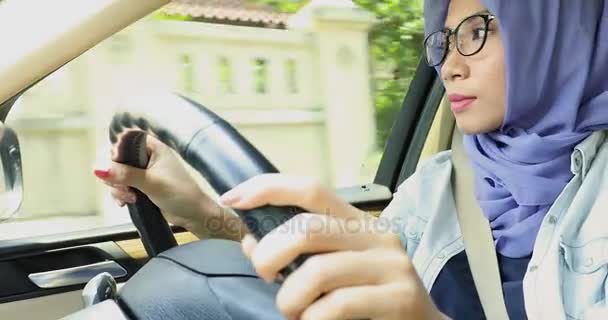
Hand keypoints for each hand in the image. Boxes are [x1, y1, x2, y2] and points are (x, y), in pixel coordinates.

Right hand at [94, 130, 245, 239]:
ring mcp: (144, 172)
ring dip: (118, 189)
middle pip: (116, 160)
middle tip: (124, 189)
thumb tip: (99, 169)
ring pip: (117, 175)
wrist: (193, 214)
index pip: (124, 142)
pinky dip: (121, 195)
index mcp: (153, 147)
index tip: (115, 170)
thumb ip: (125, 174)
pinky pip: (122, 187)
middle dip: (115, 177)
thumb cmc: (181, 194)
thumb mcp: (151, 183)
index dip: (115, 156)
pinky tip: (127, 203)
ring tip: (130, 198)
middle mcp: (147, 156)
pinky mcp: (142, 186)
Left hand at [220, 174, 444, 319]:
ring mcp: (392, 266)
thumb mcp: (333, 268)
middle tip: (264, 276)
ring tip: (293, 312)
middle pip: (308, 228)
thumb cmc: (370, 298)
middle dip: (269, 253)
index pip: (311, 189)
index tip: (232, 198)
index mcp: (358, 222)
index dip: (268, 188)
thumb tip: (251, 241)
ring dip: (290, 298)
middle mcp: (377, 236)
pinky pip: (336, 305)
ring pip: (318, 271)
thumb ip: (296, 253)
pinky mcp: (400, 298)